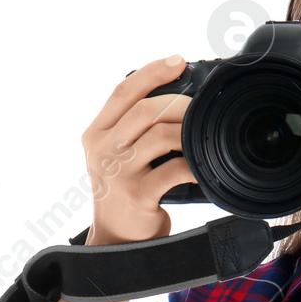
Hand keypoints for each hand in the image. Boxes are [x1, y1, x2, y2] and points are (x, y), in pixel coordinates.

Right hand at [80, 55, 198, 245]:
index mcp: (96, 133)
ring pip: (162, 134)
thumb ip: (134, 130)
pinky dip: (195, 164)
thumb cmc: (126, 192)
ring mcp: (117, 172)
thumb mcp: (117, 156)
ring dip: (190, 131)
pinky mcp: (137, 193)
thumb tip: (179, 99)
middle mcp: (102, 149)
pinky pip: (174, 169)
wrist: (118, 241)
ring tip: (204, 136)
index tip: (178, 60)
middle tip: (201, 109)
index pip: (123, 91)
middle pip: (146, 109)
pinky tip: (204, 165)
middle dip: (181, 103)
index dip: (152, 71)